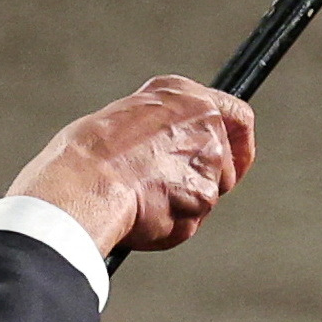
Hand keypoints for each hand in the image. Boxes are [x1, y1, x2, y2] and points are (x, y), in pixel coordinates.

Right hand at [11, 76, 255, 254]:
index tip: (234, 159)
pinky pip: (190, 221)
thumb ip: (156, 131)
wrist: (82, 185)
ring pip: (206, 196)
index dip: (238, 144)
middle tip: (171, 195)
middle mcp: (204, 122)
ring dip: (181, 206)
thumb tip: (161, 156)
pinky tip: (140, 217)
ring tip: (139, 201)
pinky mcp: (204, 197)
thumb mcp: (122, 119)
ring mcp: (208, 160)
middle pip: (226, 163)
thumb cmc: (83, 156)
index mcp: (181, 94)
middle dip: (204, 183)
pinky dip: (168, 227)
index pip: (236, 116)